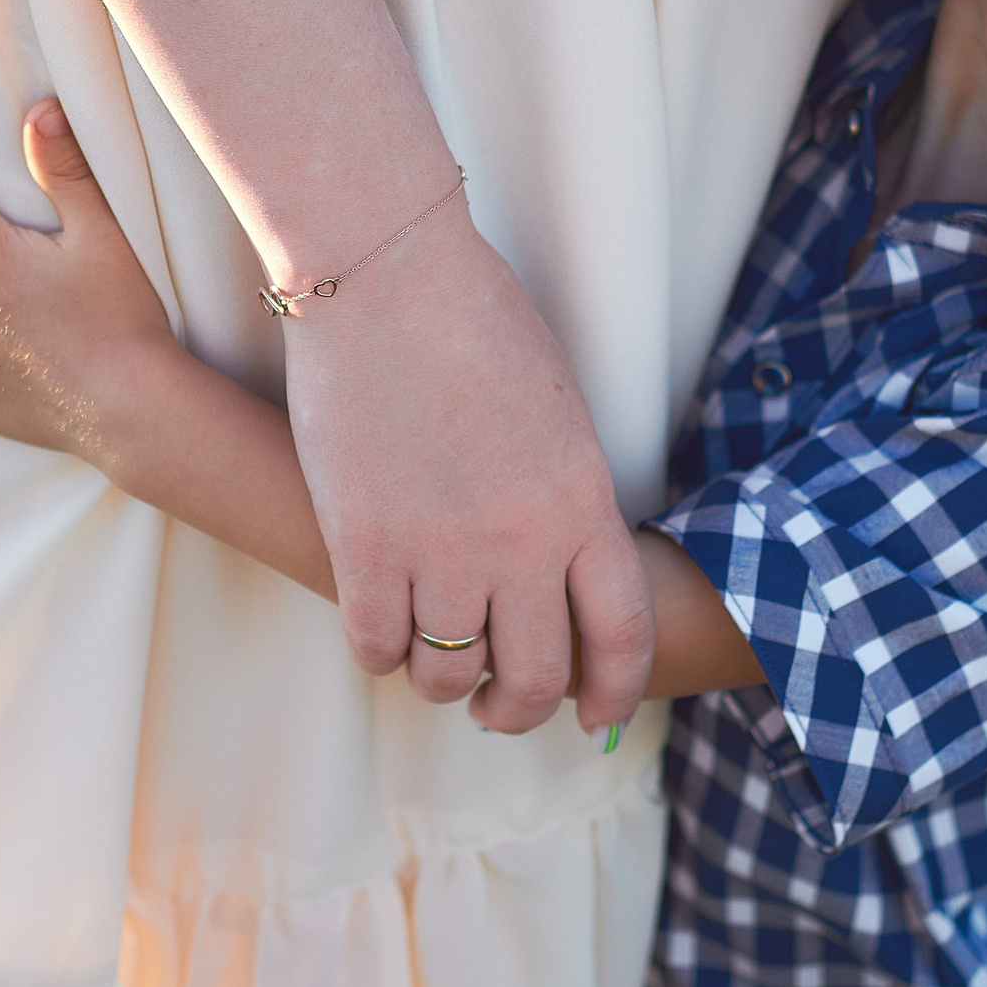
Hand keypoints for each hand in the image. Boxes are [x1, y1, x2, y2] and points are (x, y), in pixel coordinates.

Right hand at [279, 215, 654, 737]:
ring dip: (443, 682)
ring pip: (449, 674)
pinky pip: (377, 647)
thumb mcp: (559, 413)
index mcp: (583, 504)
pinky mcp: (365, 546)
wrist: (386, 272)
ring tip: (432, 658)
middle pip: (535, 677)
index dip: (613, 692)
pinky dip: (380, 652)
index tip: (594, 714)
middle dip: (517, 709)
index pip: (621, 636)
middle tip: (496, 705)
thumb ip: (565, 498)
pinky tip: (380, 626)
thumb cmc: (475, 321)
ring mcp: (442, 550)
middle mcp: (522, 543)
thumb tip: (555, 567)